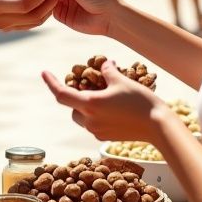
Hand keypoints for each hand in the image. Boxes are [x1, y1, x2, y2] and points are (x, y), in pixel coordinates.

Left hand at [41, 60, 162, 142]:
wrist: (157, 126)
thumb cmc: (140, 101)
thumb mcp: (122, 80)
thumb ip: (108, 71)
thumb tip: (104, 64)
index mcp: (90, 104)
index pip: (61, 94)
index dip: (51, 83)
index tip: (44, 72)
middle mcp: (89, 120)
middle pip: (72, 107)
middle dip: (75, 96)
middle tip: (88, 84)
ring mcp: (97, 131)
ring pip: (82, 117)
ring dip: (86, 106)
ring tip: (103, 95)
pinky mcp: (106, 138)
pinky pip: (94, 125)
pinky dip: (96, 115)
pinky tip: (112, 108)